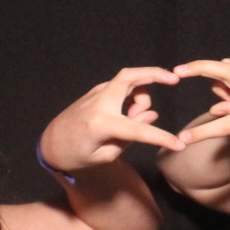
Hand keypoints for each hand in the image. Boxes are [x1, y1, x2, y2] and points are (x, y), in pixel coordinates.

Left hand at [38, 67, 185, 175]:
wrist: (50, 144)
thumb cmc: (76, 155)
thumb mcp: (104, 155)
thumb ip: (130, 138)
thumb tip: (150, 117)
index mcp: (101, 124)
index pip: (138, 129)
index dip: (162, 137)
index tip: (179, 144)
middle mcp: (99, 103)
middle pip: (130, 76)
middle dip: (154, 73)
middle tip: (174, 80)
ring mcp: (96, 94)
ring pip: (128, 80)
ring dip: (141, 93)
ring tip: (135, 117)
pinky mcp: (96, 92)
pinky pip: (121, 86)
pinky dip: (133, 93)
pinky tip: (130, 112)